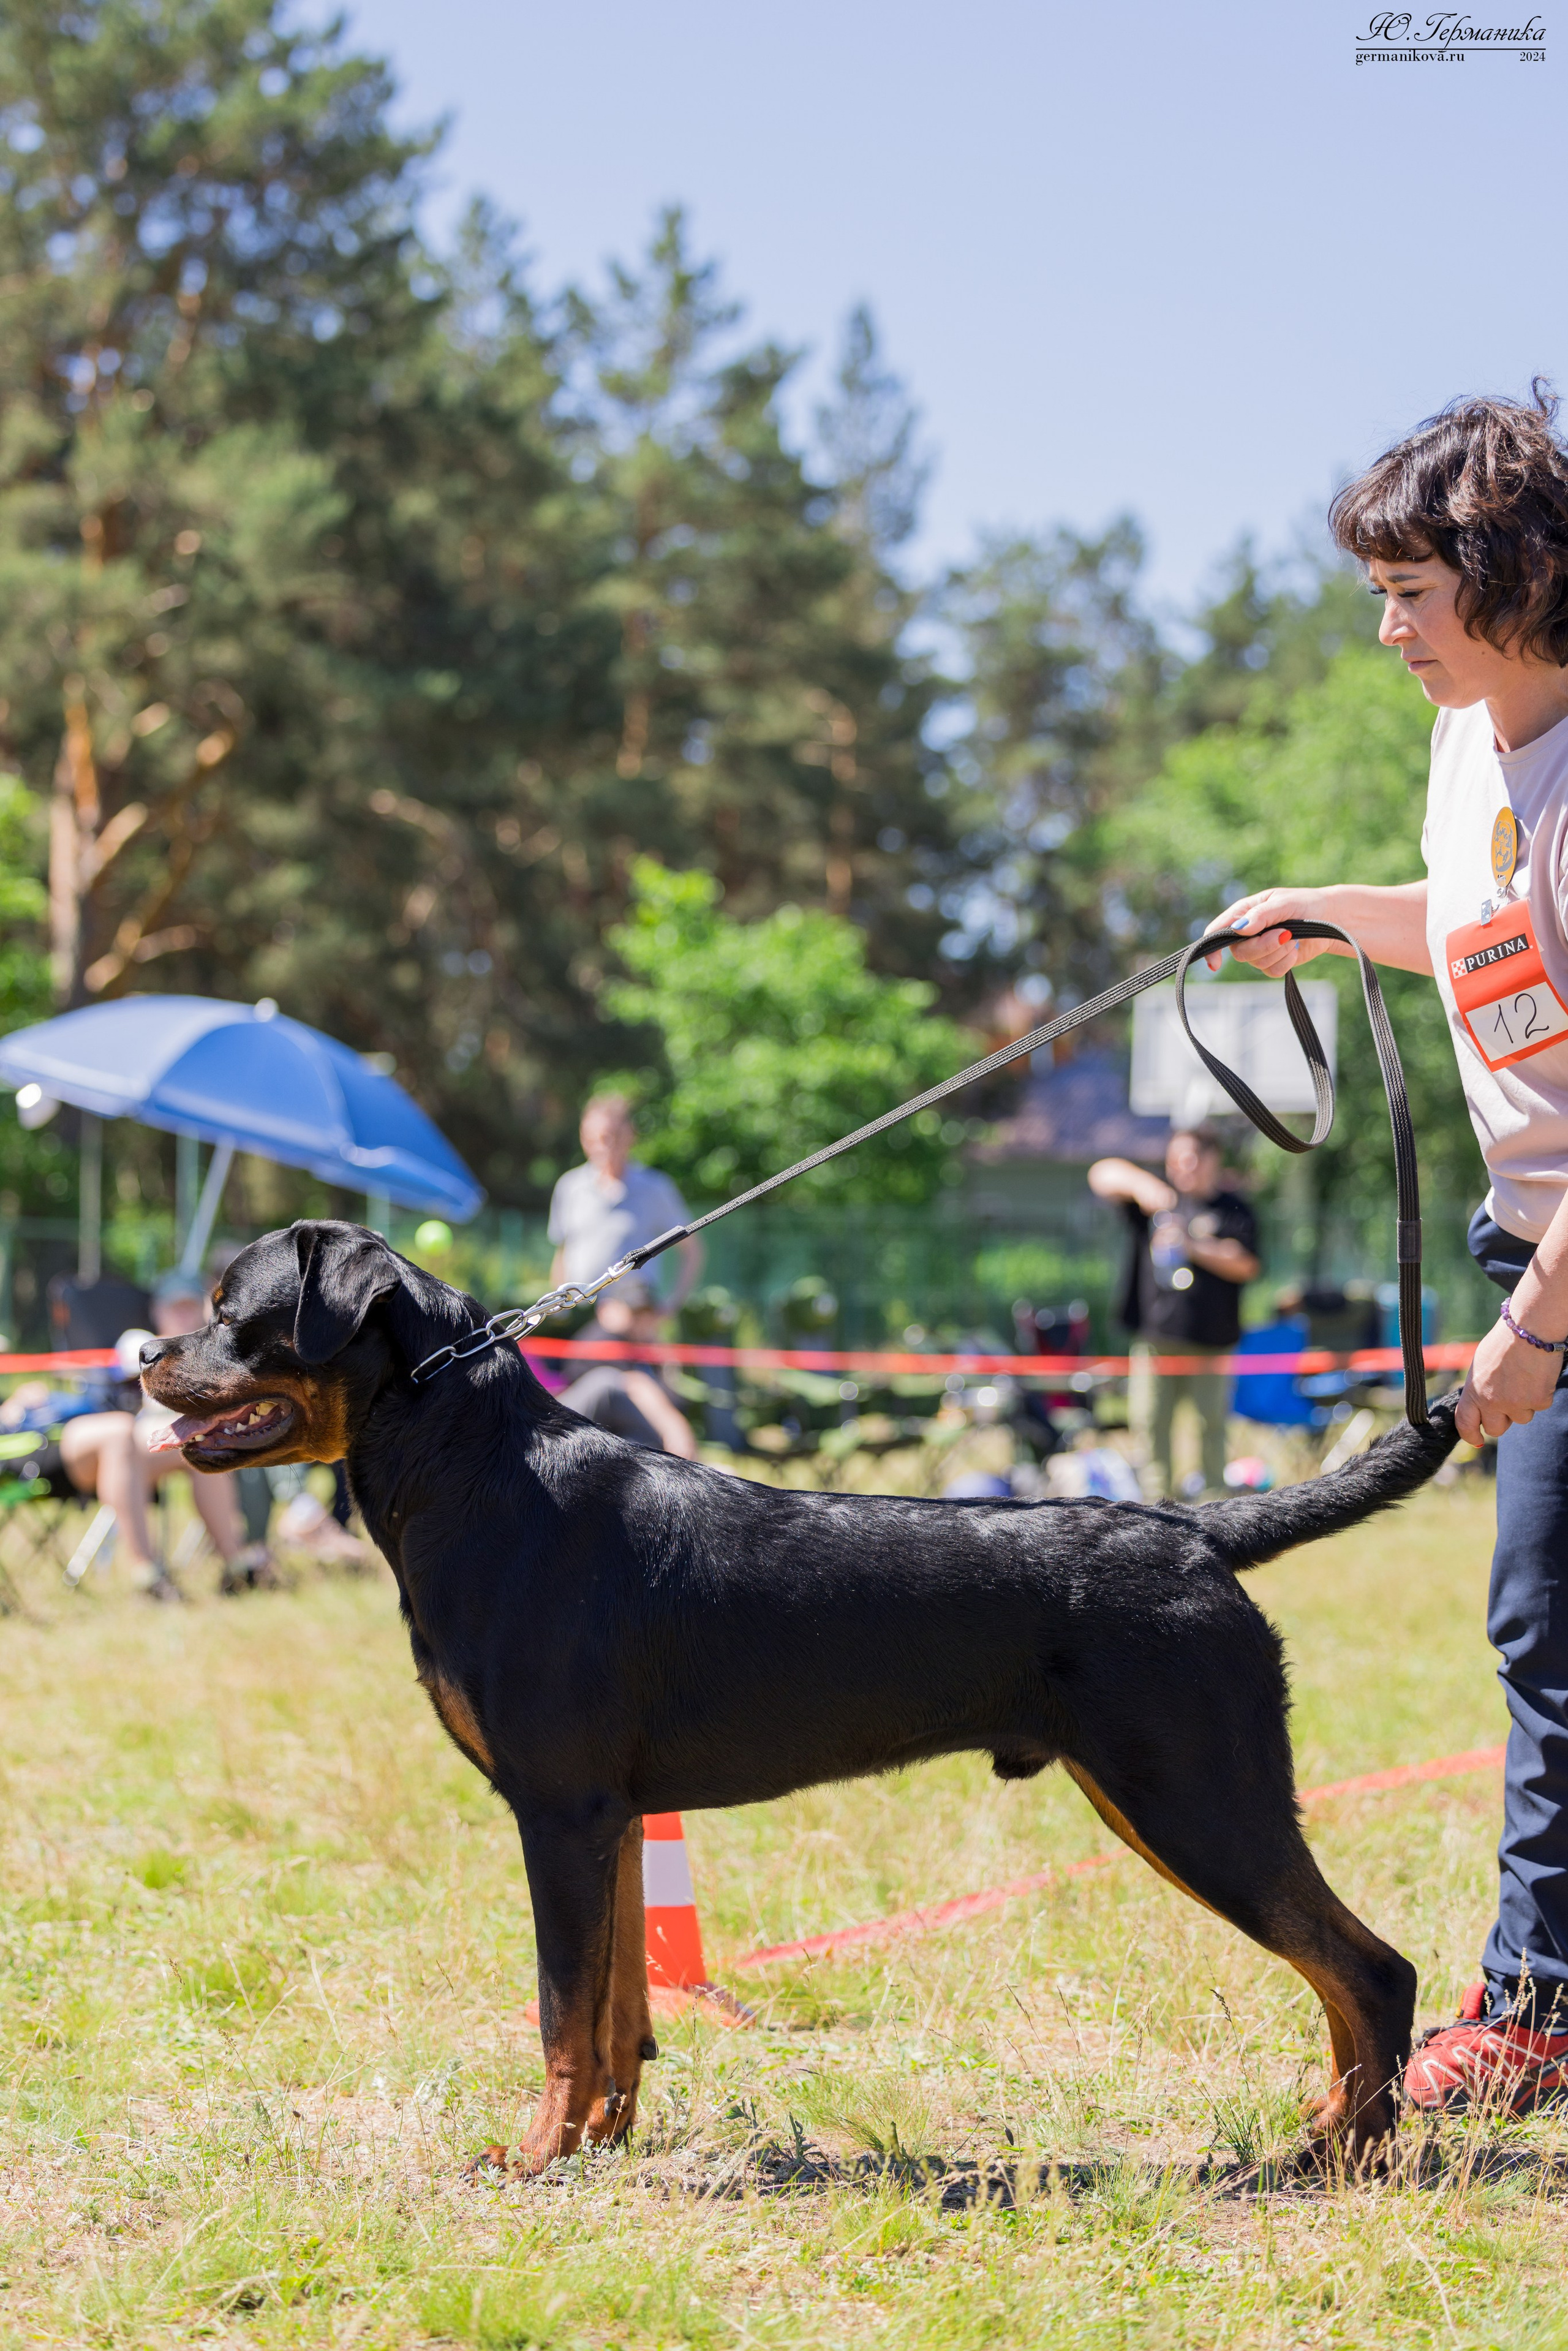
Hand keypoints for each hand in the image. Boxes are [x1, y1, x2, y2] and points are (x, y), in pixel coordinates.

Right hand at [1204, 887, 1340, 974]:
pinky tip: (1295, 948)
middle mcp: (1247, 932)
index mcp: (1244, 912)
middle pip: (1239, 952)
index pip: (1217, 930)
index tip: (1216, 965)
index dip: (1211, 947)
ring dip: (1279, 952)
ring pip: (1257, 963)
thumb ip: (1261, 915)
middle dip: (1263, 946)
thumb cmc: (1305, 904)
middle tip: (1285, 934)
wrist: (1330, 918)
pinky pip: (1272, 971)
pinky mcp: (1274, 961)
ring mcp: (1260, 948)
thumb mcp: (1284, 903)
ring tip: (1294, 937)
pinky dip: (1286, 962)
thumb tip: (1240, 930)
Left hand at [1456, 1313, 1562, 1443]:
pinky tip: (1537, 1376)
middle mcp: (1492, 1402)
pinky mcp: (1538, 1401)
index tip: (1476, 1440)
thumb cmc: (1504, 1343)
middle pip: (1495, 1430)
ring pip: (1521, 1418)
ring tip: (1523, 1380)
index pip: (1464, 1424)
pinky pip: (1539, 1406)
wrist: (1530, 1329)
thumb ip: (1479, 1389)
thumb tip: (1480, 1407)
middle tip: (1508, 1401)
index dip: (1470, 1435)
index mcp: (1474, 1391)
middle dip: (1502, 1420)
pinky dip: (1540, 1395)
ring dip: (1523, 1405)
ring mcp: (1516, 1404)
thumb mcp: (1480, 1365)